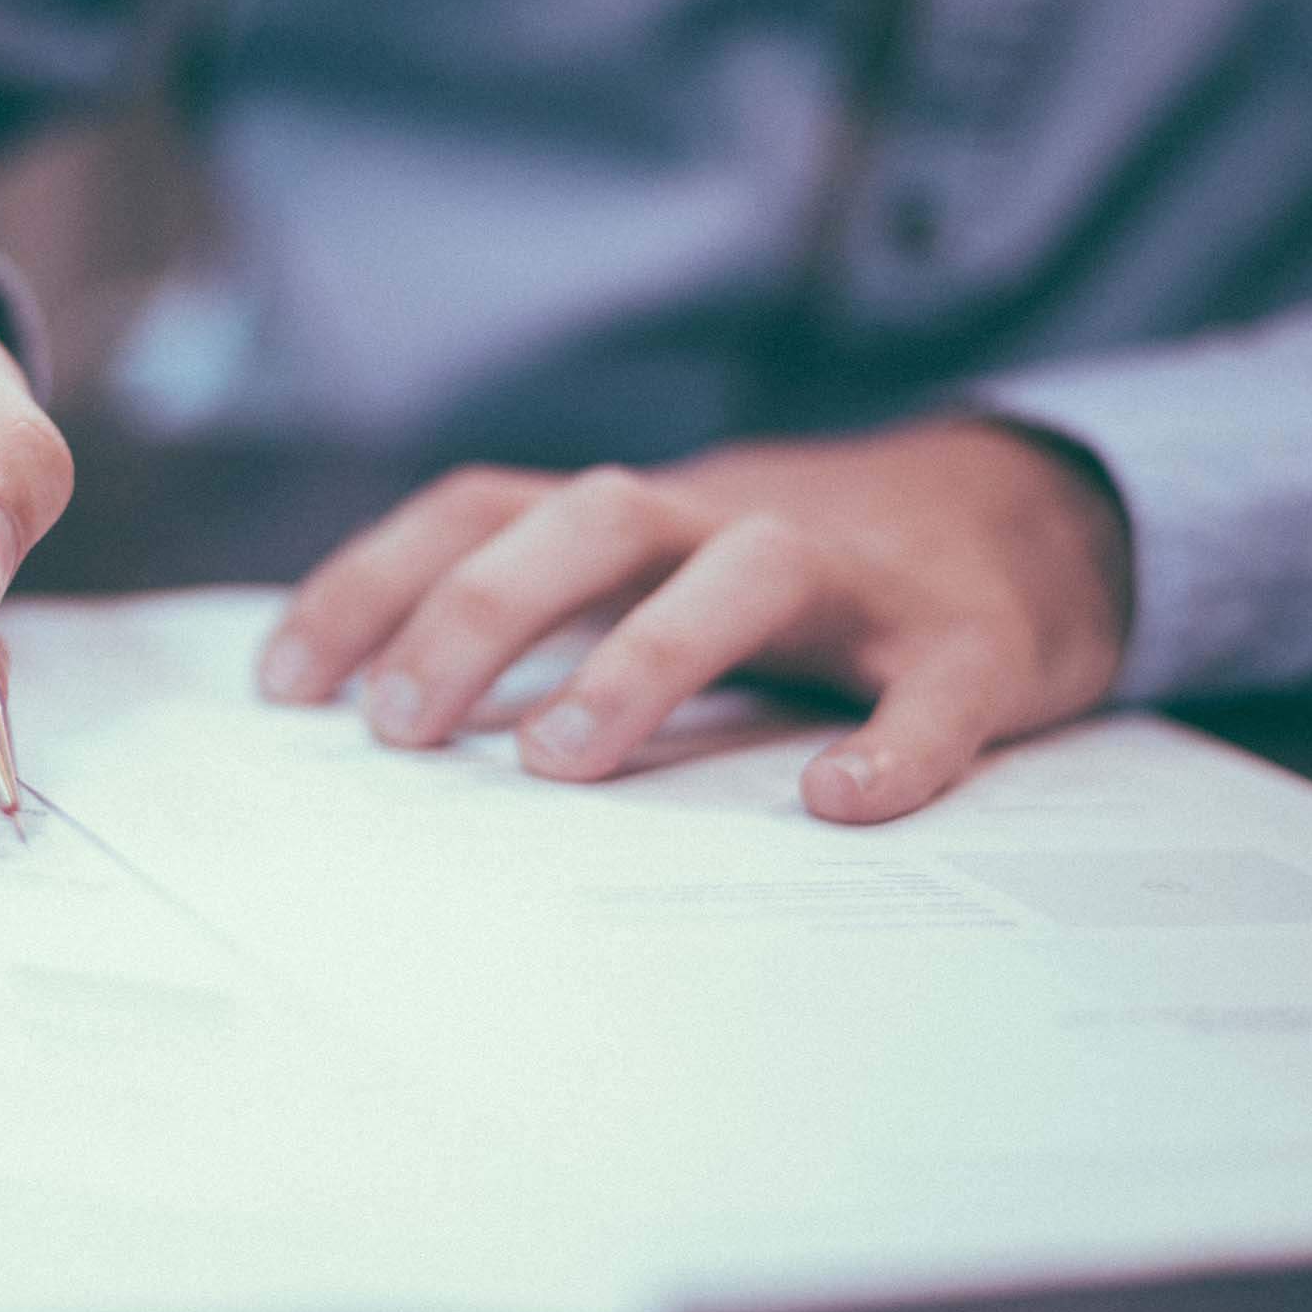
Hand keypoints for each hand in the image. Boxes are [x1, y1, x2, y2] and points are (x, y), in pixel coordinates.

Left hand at [257, 420, 1132, 821]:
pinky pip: (934, 686)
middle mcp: (729, 520)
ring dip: (644, 654)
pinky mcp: (970, 641)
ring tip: (559, 762)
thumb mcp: (655, 574)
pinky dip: (894, 741)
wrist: (1027, 523)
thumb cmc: (794, 583)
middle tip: (399, 729)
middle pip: (593, 518)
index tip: (284, 686)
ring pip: (746, 570)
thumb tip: (377, 722)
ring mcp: (856, 577)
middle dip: (481, 611)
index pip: (482, 509)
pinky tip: (841, 802)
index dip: (375, 581)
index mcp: (639, 517)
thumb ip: (543, 621)